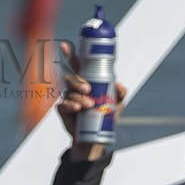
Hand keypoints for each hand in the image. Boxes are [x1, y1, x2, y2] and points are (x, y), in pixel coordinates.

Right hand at [56, 42, 127, 158]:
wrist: (97, 138)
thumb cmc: (105, 116)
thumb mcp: (116, 104)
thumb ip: (120, 94)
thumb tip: (121, 87)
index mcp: (86, 80)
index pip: (76, 65)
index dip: (70, 55)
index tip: (64, 46)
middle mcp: (74, 87)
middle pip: (71, 77)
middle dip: (78, 81)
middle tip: (88, 89)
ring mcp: (68, 98)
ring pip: (68, 92)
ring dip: (77, 97)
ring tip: (89, 104)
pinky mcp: (63, 110)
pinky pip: (62, 105)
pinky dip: (70, 106)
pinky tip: (77, 109)